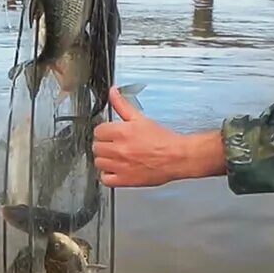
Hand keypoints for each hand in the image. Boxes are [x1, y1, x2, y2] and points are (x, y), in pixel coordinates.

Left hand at [93, 87, 226, 187]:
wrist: (177, 157)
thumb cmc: (163, 140)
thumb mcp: (141, 119)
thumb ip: (123, 105)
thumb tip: (113, 92)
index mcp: (122, 132)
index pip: (98, 131)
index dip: (104, 132)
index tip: (109, 134)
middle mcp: (119, 149)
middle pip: (96, 147)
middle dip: (104, 145)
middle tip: (113, 145)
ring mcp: (120, 166)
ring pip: (99, 162)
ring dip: (104, 159)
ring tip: (114, 157)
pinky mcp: (125, 180)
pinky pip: (105, 179)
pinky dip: (107, 175)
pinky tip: (115, 170)